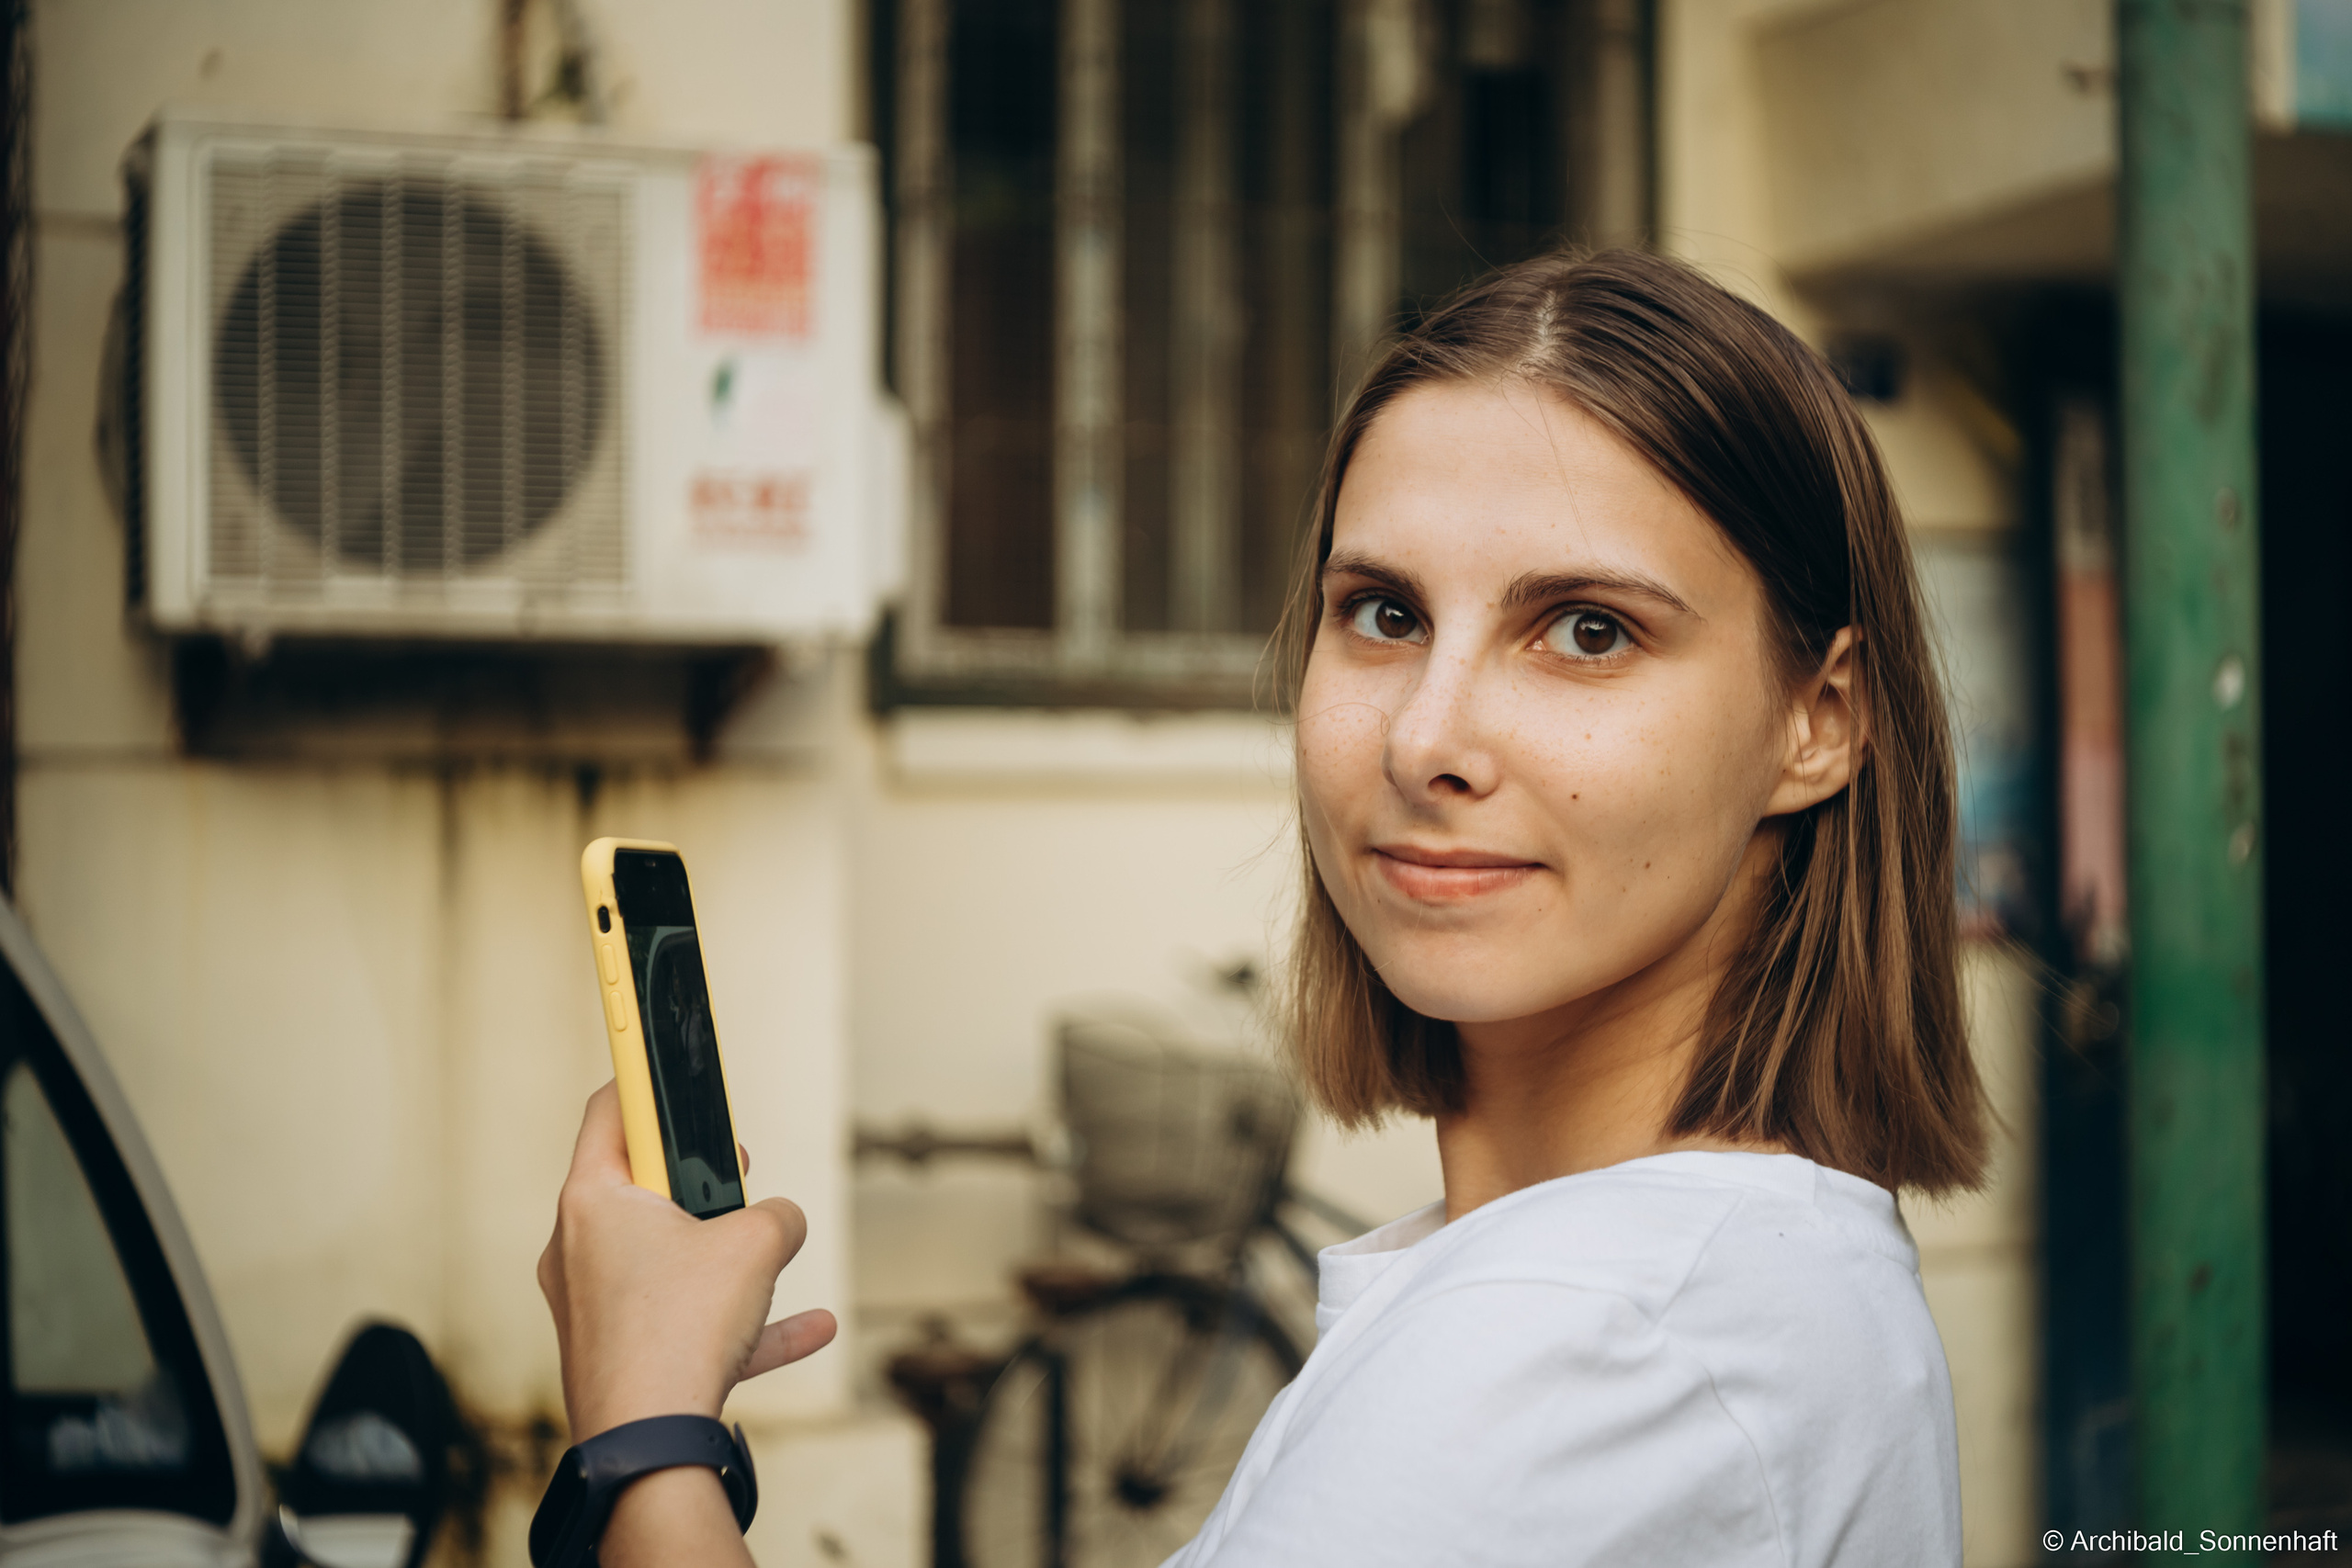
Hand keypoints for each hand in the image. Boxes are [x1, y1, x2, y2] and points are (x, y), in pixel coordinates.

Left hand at [538, 1083, 836, 1438]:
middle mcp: (578, 1247)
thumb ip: (777, 1214)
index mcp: (592, 1199)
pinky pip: (685, 1321)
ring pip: (666, 1258)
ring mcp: (592, 1305)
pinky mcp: (617, 1354)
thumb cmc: (679, 1332)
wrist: (649, 1444)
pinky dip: (737, 1319)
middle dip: (702, 1183)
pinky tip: (809, 1327)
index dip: (646, 1078)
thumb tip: (780, 1221)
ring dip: (723, 1257)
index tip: (660, 1055)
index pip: (612, 1109)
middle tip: (737, 1176)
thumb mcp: (756, 1244)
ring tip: (769, 1258)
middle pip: (641, 1186)